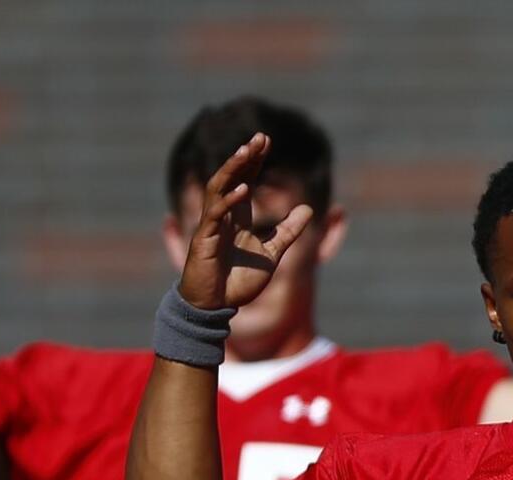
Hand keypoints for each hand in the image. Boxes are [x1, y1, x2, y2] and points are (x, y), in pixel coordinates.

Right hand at [178, 133, 312, 310]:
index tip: (267, 141)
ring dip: (232, 169)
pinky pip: (214, 214)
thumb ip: (288, 232)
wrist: (217, 308)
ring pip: (218, 188)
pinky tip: (243, 188)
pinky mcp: (204, 239)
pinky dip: (228, 200)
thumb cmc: (238, 282)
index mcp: (236, 217)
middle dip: (244, 157)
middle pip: (231, 177)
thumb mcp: (272, 254)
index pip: (244, 180)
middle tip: (260, 138)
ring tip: (247, 151)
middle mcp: (222, 216)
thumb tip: (309, 209)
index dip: (254, 161)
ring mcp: (211, 226)